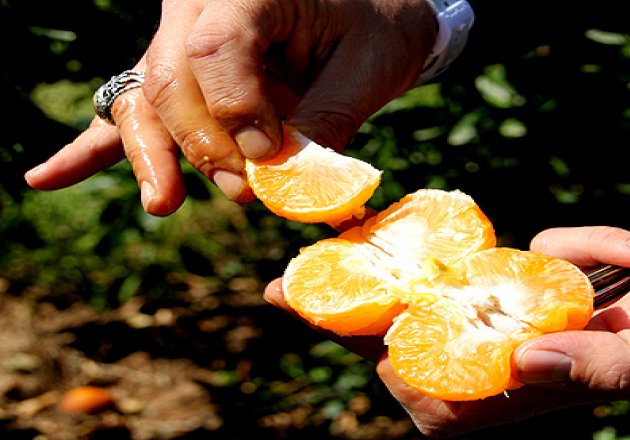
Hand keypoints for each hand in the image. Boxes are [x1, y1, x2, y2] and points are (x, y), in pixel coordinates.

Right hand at [25, 0, 435, 215]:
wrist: (368, 10)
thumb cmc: (374, 28)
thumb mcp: (368, 68)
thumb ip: (326, 123)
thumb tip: (286, 186)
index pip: (214, 47)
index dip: (235, 110)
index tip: (271, 154)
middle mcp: (199, 6)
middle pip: (171, 80)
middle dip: (202, 147)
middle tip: (244, 193)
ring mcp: (178, 38)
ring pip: (145, 99)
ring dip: (151, 157)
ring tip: (163, 202)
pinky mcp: (179, 73)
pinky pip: (133, 108)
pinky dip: (96, 149)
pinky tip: (45, 177)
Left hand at [268, 226, 629, 437]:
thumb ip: (605, 370)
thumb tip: (523, 361)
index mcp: (555, 391)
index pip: (454, 398)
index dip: (396, 375)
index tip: (345, 337)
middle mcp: (543, 355)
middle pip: (436, 344)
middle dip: (369, 319)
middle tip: (294, 291)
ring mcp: (556, 312)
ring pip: (471, 299)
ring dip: (419, 278)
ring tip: (352, 250)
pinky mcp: (578, 275)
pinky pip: (550, 255)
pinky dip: (586, 244)